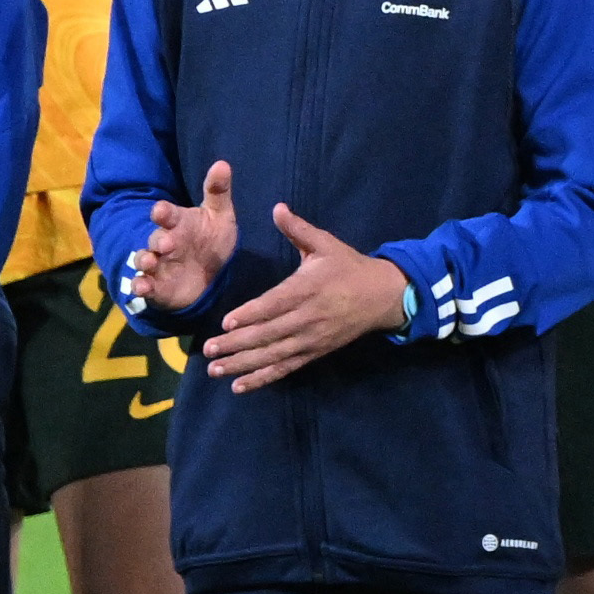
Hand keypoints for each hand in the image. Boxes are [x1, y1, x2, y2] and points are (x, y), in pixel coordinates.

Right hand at [132, 160, 242, 313]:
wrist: (209, 274)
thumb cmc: (211, 239)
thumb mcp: (219, 215)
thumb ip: (218, 192)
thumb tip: (222, 164)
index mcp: (178, 223)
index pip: (167, 214)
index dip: (163, 212)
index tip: (161, 210)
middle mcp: (164, 241)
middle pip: (155, 237)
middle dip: (157, 239)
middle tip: (165, 242)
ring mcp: (157, 264)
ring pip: (144, 259)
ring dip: (144, 260)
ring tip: (149, 262)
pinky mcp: (156, 286)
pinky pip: (143, 285)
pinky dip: (140, 286)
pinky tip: (141, 287)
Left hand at [200, 205, 412, 389]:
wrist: (385, 296)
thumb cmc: (350, 267)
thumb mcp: (327, 244)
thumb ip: (299, 229)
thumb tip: (276, 207)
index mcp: (309, 288)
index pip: (275, 304)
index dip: (251, 314)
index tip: (226, 322)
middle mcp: (309, 317)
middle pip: (269, 333)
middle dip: (237, 343)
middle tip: (208, 349)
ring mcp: (312, 338)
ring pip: (273, 354)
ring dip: (243, 364)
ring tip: (216, 370)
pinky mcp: (315, 352)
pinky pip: (286, 367)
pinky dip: (262, 378)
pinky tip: (239, 386)